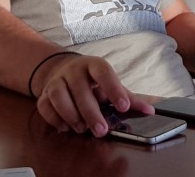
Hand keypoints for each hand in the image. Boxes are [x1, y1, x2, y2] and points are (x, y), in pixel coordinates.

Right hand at [33, 53, 154, 136]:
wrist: (61, 70)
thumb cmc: (92, 81)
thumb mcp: (111, 84)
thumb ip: (129, 98)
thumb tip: (150, 111)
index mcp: (93, 65)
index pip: (104, 72)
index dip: (114, 89)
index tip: (124, 107)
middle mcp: (73, 70)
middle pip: (80, 89)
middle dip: (91, 112)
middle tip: (101, 130)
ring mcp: (56, 80)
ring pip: (58, 95)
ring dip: (71, 115)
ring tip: (82, 128)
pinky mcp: (44, 93)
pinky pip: (45, 106)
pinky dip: (55, 119)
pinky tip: (66, 127)